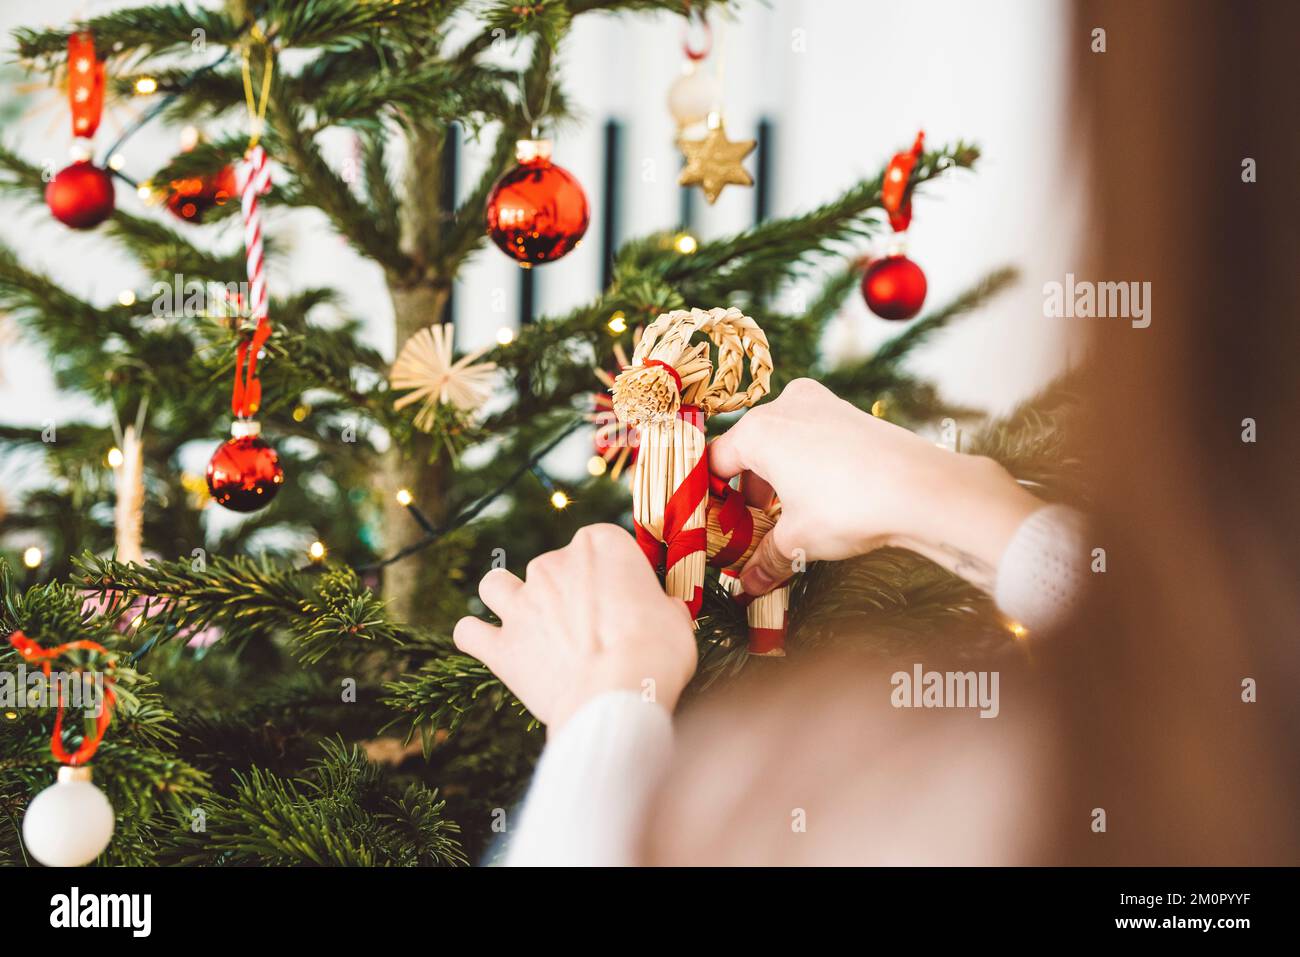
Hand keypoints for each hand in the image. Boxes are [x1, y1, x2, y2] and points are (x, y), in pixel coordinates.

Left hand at [453, 524, 697, 732]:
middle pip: (553, 565)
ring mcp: (522, 603)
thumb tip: (663, 610)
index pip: (603, 544)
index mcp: (600, 544)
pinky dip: (476, 637)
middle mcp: (553, 563)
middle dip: (566, 591)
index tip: (627, 599)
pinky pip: (469, 632)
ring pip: (495, 585)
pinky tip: (488, 645)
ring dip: (506, 598)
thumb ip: (661, 606)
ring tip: (526, 620)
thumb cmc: (657, 653)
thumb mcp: (677, 619)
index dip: (615, 573)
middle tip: (590, 628)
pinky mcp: (501, 646)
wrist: (618, 697)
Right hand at [708, 378, 1041, 595]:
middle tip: (750, 529)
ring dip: (778, 479)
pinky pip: (811, 437)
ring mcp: (820, 404)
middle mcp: (785, 407)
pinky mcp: (849, 412)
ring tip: (785, 519)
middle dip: (747, 492)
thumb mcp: (799, 540)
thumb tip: (748, 586)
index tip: (714, 524)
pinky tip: (817, 499)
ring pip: (782, 442)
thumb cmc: (849, 506)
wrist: (922, 488)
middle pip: (749, 451)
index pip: (715, 462)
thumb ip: (766, 560)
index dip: (709, 497)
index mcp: (758, 431)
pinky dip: (805, 465)